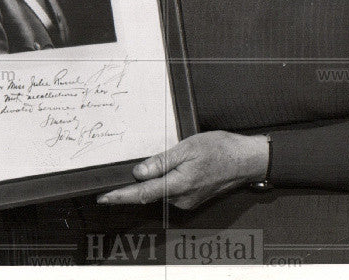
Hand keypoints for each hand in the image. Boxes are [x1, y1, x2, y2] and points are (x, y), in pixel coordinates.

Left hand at [96, 131, 268, 209]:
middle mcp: (182, 198)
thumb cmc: (220, 149)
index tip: (103, 197)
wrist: (245, 160)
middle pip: (150, 193)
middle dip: (138, 183)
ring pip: (161, 191)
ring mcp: (187, 201)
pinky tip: (176, 168)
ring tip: (165, 163)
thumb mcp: (188, 147)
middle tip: (131, 171)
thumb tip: (139, 172)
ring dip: (156, 180)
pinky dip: (166, 181)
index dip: (120, 196)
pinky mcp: (192, 198)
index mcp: (179, 185)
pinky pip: (172, 191)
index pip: (142, 193)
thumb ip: (161, 161)